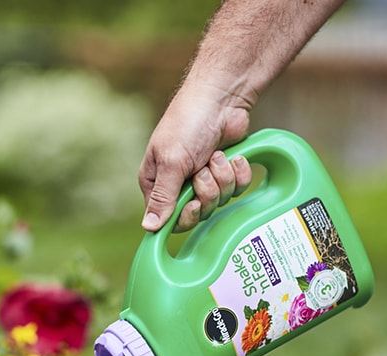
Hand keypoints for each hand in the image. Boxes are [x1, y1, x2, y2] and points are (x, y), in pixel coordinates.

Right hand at [139, 86, 253, 231]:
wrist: (222, 96)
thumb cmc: (188, 123)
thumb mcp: (171, 163)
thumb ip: (162, 198)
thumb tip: (147, 228)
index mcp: (157, 183)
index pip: (168, 219)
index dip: (186, 216)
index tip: (195, 203)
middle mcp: (178, 184)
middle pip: (198, 213)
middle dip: (208, 191)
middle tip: (204, 170)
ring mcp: (204, 178)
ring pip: (219, 201)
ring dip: (223, 177)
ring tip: (217, 155)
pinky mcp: (226, 172)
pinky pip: (237, 189)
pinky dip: (238, 172)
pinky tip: (233, 156)